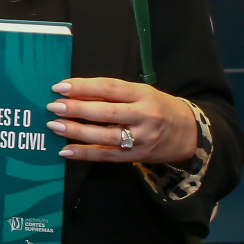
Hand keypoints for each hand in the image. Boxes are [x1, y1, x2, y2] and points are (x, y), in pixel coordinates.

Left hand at [47, 78, 197, 164]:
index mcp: (143, 94)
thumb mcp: (142, 93)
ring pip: (105, 136)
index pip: (109, 88)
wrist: (190, 133)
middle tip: (53, 106)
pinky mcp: (138, 156)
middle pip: (106, 112)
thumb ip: (113, 93)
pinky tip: (66, 150)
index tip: (60, 87)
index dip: (83, 86)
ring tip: (55, 125)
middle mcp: (144, 115)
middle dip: (77, 109)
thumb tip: (75, 92)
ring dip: (77, 131)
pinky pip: (108, 156)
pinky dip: (85, 154)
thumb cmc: (159, 108)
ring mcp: (142, 138)